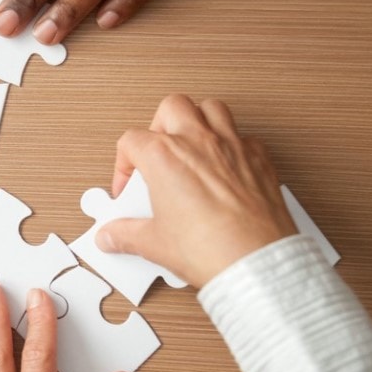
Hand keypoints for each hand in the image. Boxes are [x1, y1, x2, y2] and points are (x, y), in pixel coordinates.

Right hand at [95, 94, 296, 286]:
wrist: (256, 263)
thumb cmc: (210, 248)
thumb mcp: (154, 244)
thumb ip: (126, 235)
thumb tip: (111, 235)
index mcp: (164, 156)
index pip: (131, 141)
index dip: (123, 165)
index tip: (129, 189)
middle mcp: (198, 142)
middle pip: (171, 107)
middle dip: (159, 126)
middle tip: (156, 154)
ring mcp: (231, 146)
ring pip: (211, 108)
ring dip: (197, 120)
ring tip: (190, 146)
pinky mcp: (259, 159)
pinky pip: (244, 136)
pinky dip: (231, 145)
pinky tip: (224, 166)